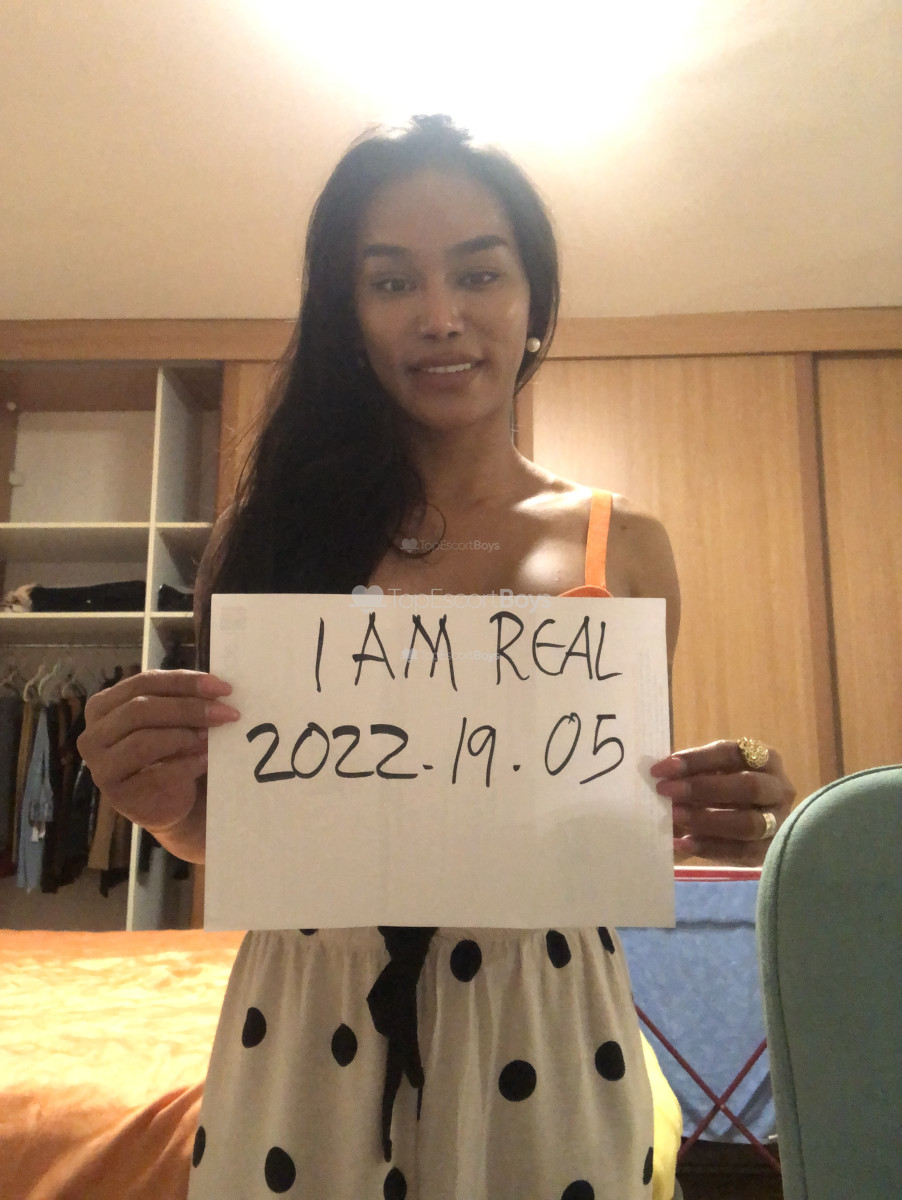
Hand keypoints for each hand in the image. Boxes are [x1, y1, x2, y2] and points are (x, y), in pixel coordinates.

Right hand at [76, 669, 239, 837]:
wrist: (165, 801)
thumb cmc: (167, 752)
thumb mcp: (171, 721)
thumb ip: (183, 701)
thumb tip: (218, 690)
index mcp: (103, 706)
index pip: (144, 682)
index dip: (185, 682)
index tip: (223, 687)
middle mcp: (94, 734)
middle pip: (140, 709)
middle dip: (188, 708)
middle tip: (225, 712)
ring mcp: (101, 767)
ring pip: (143, 741)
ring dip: (184, 736)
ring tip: (213, 737)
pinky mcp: (119, 796)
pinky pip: (155, 775)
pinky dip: (186, 765)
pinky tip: (207, 760)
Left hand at [651, 739, 795, 864]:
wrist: (742, 823)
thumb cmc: (722, 788)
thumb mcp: (711, 773)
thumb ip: (691, 772)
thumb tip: (661, 772)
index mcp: (765, 759)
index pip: (732, 753)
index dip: (696, 759)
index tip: (662, 768)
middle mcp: (779, 788)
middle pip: (749, 786)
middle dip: (704, 788)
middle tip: (666, 791)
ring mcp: (779, 821)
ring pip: (749, 823)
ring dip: (707, 820)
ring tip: (673, 818)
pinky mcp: (770, 850)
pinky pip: (742, 852)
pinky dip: (709, 848)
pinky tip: (681, 843)